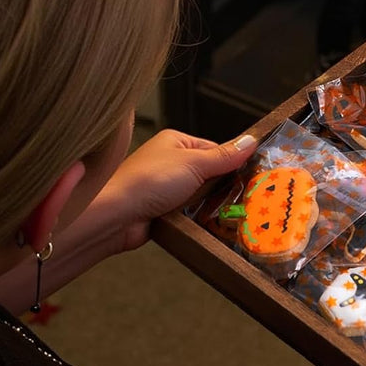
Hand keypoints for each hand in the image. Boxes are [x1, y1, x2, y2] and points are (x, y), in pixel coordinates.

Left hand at [105, 129, 257, 252]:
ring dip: (208, 205)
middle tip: (241, 196)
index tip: (250, 174)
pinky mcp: (162, 212)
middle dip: (221, 187)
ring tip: (226, 213)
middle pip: (209, 175)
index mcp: (176, 142)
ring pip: (200, 197)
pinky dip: (196, 219)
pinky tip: (206, 224)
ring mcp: (165, 189)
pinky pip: (188, 214)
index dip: (231, 162)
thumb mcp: (194, 163)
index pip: (215, 149)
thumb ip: (224, 156)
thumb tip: (250, 141)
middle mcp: (170, 163)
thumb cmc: (146, 181)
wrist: (115, 216)